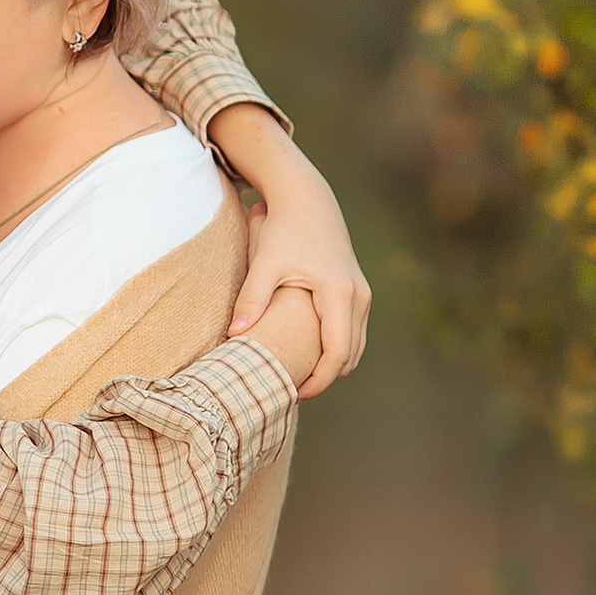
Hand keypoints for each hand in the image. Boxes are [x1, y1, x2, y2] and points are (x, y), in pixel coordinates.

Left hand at [210, 104, 369, 398]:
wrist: (308, 200)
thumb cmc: (284, 230)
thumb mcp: (265, 262)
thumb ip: (251, 298)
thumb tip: (234, 334)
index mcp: (339, 293)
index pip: (338, 352)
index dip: (319, 379)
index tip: (294, 394)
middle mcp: (358, 296)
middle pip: (350, 355)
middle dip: (324, 377)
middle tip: (290, 392)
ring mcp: (362, 294)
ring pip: (355, 346)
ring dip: (331, 365)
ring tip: (296, 378)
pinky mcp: (357, 291)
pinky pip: (352, 332)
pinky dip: (336, 349)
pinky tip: (307, 355)